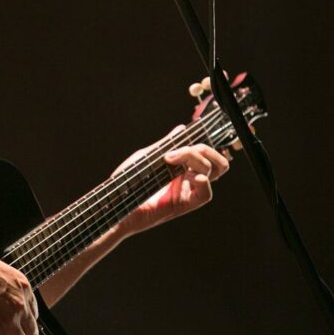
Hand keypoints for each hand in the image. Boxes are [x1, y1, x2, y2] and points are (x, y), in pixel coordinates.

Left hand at [114, 126, 229, 236]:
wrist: (117, 203)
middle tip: (178, 152)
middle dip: (203, 150)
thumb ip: (166, 145)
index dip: (199, 143)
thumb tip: (181, 129)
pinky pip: (205, 195)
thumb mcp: (147, 157)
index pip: (205, 153)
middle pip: (216, 161)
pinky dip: (204, 182)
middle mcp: (188, 179)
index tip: (177, 142)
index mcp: (182, 167)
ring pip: (214, 172)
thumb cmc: (128, 182)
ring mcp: (187, 191)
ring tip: (172, 160)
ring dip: (198, 160)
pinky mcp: (183, 205)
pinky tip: (190, 176)